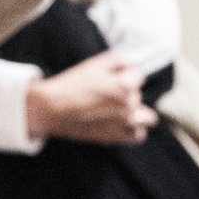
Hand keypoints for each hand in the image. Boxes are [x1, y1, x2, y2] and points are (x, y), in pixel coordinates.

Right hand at [26, 53, 157, 144]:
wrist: (51, 109)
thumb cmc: (70, 85)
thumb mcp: (93, 64)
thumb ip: (118, 60)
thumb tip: (131, 63)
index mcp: (124, 86)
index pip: (139, 76)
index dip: (125, 74)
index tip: (112, 78)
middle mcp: (128, 105)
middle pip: (138, 95)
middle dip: (126, 92)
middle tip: (105, 93)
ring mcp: (123, 124)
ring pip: (147, 118)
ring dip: (138, 112)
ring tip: (121, 110)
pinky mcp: (116, 137)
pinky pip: (138, 136)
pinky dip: (134, 130)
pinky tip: (123, 124)